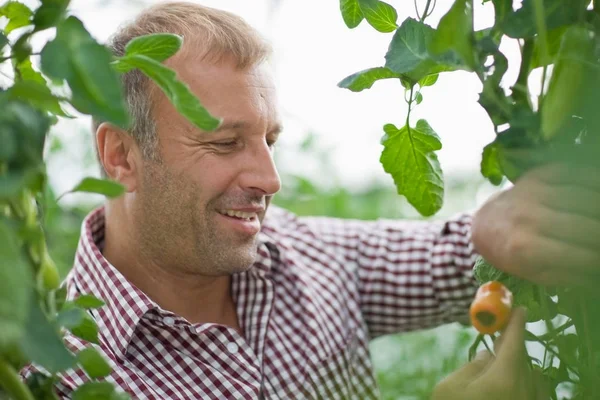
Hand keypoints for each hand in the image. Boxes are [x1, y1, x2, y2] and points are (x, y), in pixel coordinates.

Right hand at [431, 308, 547, 399]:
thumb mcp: (449, 387)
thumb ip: (472, 364)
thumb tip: (489, 354)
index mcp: (506, 377)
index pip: (516, 340)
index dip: (516, 322)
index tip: (520, 308)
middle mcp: (525, 389)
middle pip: (521, 357)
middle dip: (509, 346)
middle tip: (496, 336)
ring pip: (525, 374)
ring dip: (511, 366)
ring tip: (492, 368)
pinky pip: (527, 390)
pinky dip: (515, 382)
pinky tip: (497, 388)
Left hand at [471, 163, 599, 288]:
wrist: (486, 224)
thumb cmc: (516, 255)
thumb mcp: (538, 274)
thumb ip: (572, 274)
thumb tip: (598, 271)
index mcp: (525, 248)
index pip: (579, 256)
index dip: (598, 258)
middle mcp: (527, 218)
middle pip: (585, 226)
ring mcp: (532, 192)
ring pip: (584, 198)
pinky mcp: (538, 174)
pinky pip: (575, 174)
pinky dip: (594, 182)